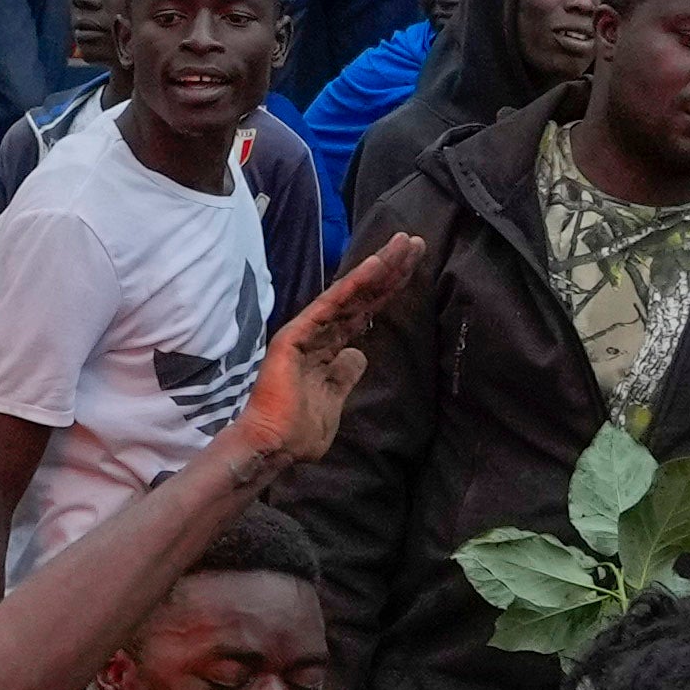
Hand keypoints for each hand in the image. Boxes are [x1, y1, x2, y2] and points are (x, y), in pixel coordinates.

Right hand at [232, 234, 428, 470]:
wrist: (274, 446)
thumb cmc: (300, 431)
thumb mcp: (334, 399)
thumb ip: (345, 375)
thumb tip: (358, 354)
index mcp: (329, 348)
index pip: (364, 311)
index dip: (388, 288)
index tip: (412, 265)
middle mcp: (319, 333)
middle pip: (361, 295)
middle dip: (389, 269)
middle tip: (415, 242)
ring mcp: (308, 331)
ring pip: (350, 293)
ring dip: (378, 267)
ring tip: (404, 243)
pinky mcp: (297, 335)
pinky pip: (331, 305)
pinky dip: (353, 284)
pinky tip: (375, 265)